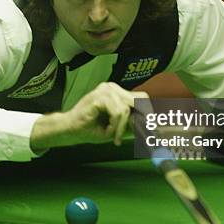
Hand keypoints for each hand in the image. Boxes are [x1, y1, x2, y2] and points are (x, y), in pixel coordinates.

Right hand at [30, 83, 148, 151]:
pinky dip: (114, 125)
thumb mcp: (117, 127)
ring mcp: (105, 90)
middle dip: (143, 118)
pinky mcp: (99, 96)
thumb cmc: (91, 128)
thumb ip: (132, 123)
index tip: (153, 129)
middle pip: (139, 99)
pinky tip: (107, 131)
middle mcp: (112, 87)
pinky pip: (117, 112)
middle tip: (144, 134)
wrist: (71, 130)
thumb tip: (152, 126)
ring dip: (122, 127)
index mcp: (117, 92)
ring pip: (127, 109)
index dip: (149, 112)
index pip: (141, 97)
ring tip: (114, 136)